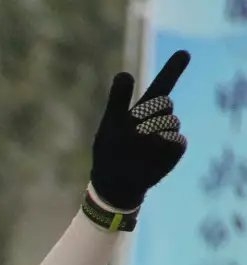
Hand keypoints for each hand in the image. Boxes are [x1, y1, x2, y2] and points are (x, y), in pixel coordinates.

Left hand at [90, 50, 189, 210]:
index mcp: (143, 109)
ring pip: (170, 120)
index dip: (173, 68)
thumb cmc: (109, 152)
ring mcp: (169, 132)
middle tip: (132, 132)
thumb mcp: (109, 125)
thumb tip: (125, 73)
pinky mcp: (176, 148)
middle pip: (164, 101)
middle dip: (148, 114)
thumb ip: (117, 100)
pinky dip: (162, 145)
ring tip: (137, 148)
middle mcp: (160, 118)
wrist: (115, 182)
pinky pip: (176, 139)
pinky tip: (150, 155)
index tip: (185, 52)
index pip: (162, 85)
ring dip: (151, 133)